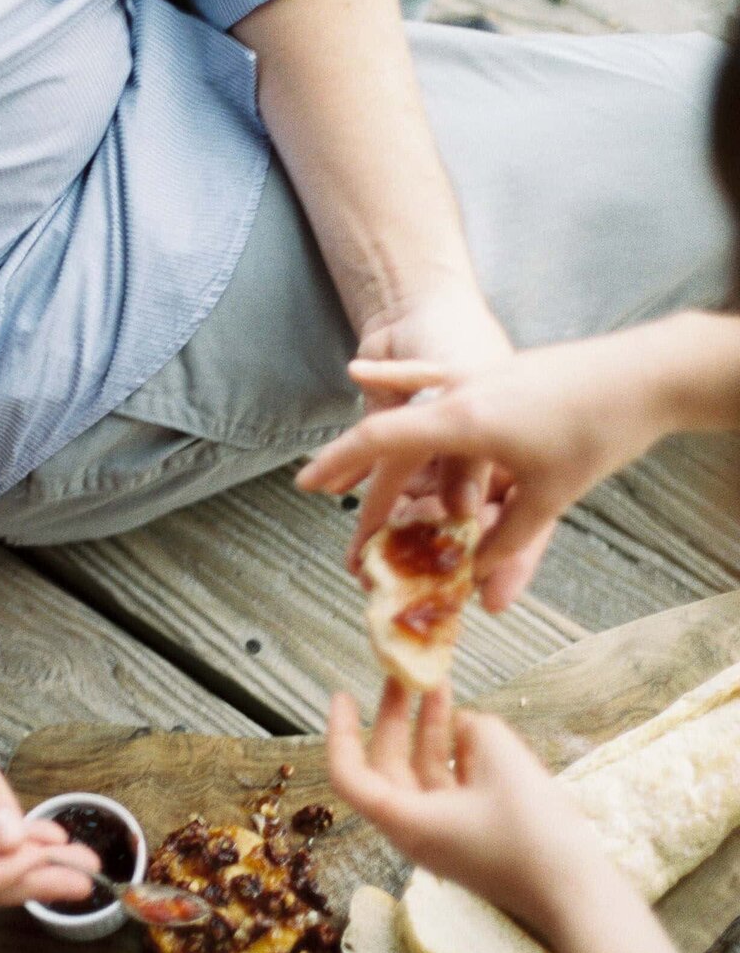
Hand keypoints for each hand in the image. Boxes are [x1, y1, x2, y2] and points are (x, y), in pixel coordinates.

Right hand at [299, 329, 665, 610]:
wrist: (647, 371)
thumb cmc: (600, 431)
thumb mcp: (550, 496)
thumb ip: (508, 540)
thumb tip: (477, 581)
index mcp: (465, 420)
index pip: (383, 440)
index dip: (339, 463)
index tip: (304, 484)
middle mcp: (460, 392)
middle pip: (390, 432)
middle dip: (353, 467)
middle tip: (317, 490)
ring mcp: (477, 377)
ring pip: (409, 411)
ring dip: (374, 438)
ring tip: (342, 464)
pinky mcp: (495, 372)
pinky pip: (431, 375)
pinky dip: (398, 378)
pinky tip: (360, 372)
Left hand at [326, 680, 605, 939]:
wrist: (576, 895)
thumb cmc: (531, 830)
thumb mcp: (501, 759)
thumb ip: (475, 729)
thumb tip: (465, 726)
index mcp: (405, 820)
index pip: (350, 775)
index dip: (341, 732)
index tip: (344, 695)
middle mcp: (416, 830)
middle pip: (387, 768)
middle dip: (395, 718)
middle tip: (403, 677)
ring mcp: (445, 835)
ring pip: (421, 774)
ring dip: (430, 730)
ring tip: (441, 686)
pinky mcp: (473, 836)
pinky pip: (450, 788)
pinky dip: (455, 755)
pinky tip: (470, 726)